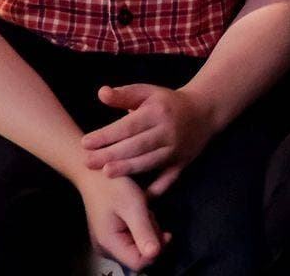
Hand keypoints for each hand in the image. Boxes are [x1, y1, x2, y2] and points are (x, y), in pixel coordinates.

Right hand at [75, 170, 166, 270]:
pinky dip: (140, 226)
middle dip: (151, 237)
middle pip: (140, 256)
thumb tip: (154, 254)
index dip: (155, 251)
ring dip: (147, 230)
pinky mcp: (111, 235)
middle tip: (149, 214)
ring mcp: (108, 242)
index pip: (139, 264)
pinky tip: (138, 211)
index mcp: (109, 244)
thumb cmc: (112, 186)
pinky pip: (132, 238)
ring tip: (142, 210)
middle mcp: (106, 248)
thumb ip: (143, 231)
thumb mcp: (133, 206)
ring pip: (138, 246)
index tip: (166, 232)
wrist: (94, 172)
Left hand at [83, 84, 215, 196]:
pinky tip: (139, 198)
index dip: (107, 135)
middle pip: (137, 145)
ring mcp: (175, 150)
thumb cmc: (168, 103)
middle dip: (111, 154)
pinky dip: (156, 190)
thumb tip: (101, 93)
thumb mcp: (148, 92)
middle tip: (88, 162)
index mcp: (157, 113)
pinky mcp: (182, 164)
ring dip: (128, 168)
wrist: (204, 112)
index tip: (86, 142)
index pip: (128, 125)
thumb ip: (124, 95)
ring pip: (150, 162)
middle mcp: (167, 132)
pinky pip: (168, 179)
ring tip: (106, 173)